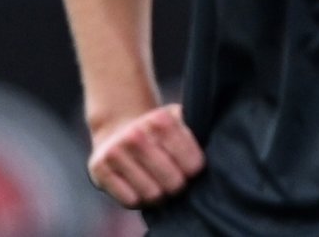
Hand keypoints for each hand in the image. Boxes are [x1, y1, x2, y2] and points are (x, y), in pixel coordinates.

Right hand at [87, 103, 205, 207]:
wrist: (118, 130)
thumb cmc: (158, 133)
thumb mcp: (179, 123)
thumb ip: (196, 133)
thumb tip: (219, 152)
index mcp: (161, 119)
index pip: (194, 164)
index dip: (195, 172)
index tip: (191, 169)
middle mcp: (136, 133)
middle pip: (174, 182)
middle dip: (178, 186)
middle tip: (175, 181)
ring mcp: (115, 150)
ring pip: (152, 194)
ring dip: (159, 195)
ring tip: (158, 184)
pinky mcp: (99, 168)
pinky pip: (130, 200)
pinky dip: (138, 200)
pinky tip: (139, 187)